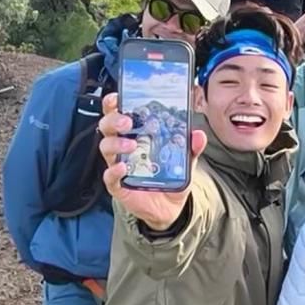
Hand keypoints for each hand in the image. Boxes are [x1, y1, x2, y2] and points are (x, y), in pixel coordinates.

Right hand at [99, 92, 205, 229]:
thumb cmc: (171, 178)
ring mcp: (118, 166)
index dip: (113, 104)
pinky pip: (109, 176)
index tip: (117, 96)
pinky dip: (113, 170)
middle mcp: (122, 148)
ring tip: (131, 144)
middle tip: (128, 121)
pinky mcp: (118, 185)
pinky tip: (122, 166)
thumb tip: (198, 134)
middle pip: (107, 127)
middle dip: (114, 120)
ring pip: (105, 148)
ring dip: (116, 143)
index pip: (118, 115)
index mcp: (135, 135)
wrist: (170, 208)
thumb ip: (191, 148)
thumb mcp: (185, 161)